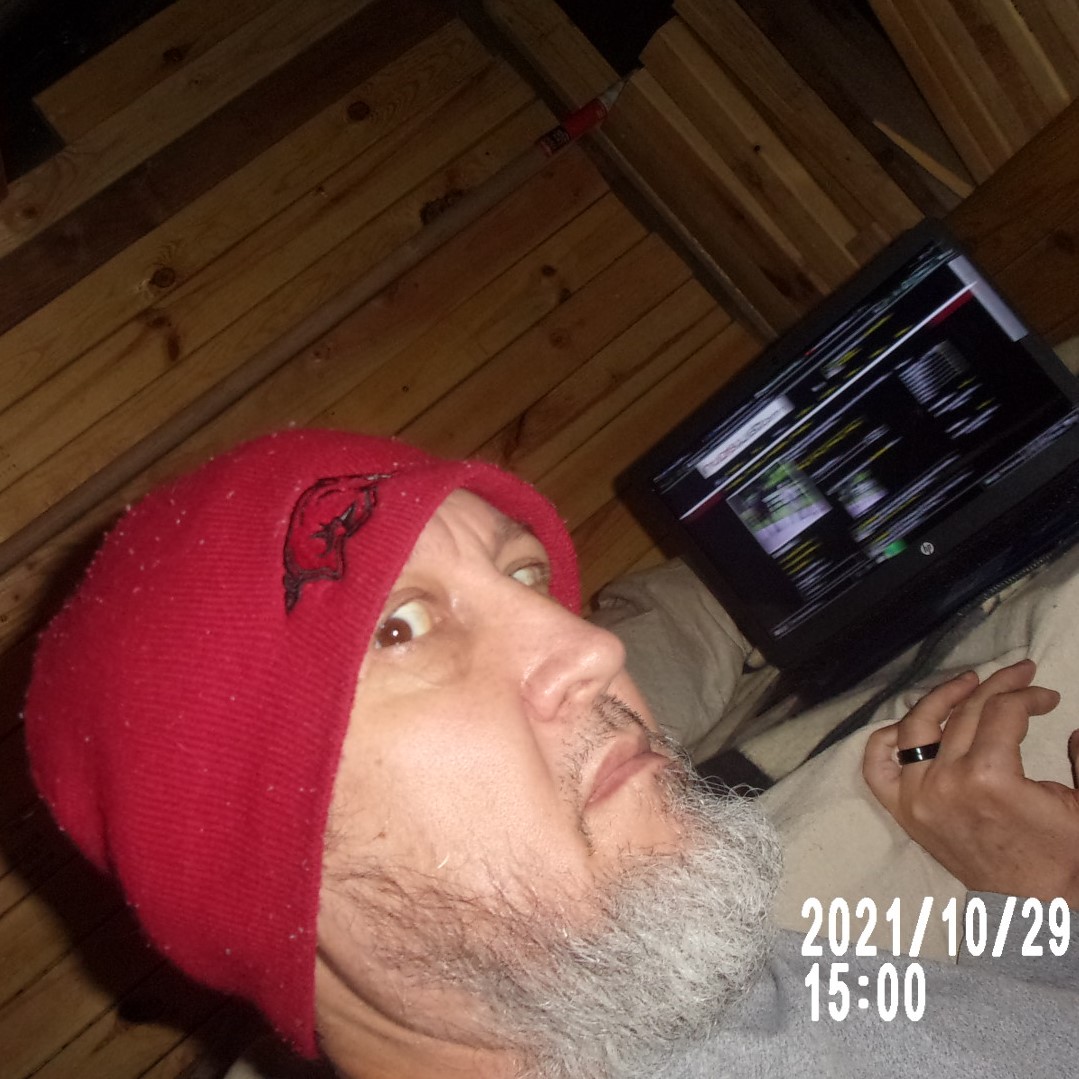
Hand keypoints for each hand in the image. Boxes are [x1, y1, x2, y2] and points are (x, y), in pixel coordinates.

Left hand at [863, 660, 1078, 906]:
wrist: (1035, 904)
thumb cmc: (1062, 853)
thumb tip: (1073, 726)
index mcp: (990, 778)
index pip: (1001, 712)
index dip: (1027, 696)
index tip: (1047, 696)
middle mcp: (945, 782)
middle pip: (965, 713)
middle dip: (997, 687)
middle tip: (1020, 674)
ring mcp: (918, 795)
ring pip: (919, 727)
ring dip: (942, 698)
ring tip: (969, 683)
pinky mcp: (903, 810)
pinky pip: (878, 766)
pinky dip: (887, 740)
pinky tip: (911, 724)